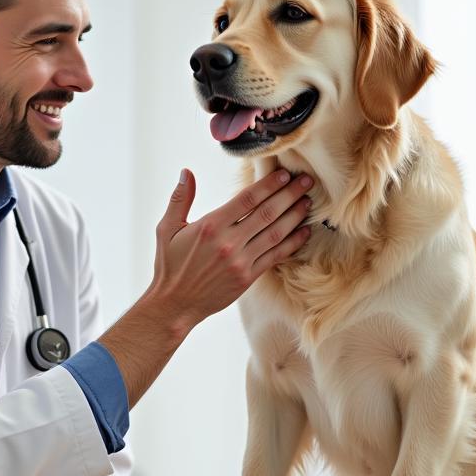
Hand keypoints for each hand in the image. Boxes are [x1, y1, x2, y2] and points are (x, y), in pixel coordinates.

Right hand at [148, 167, 312, 328]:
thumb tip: (186, 172)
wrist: (175, 303)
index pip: (247, 199)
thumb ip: (180, 199)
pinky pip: (276, 256)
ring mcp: (241, 261)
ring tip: (308, 202)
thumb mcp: (167, 229)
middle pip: (267, 212)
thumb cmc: (170, 265)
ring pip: (275, 233)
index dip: (269, 184)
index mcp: (211, 226)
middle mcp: (228, 242)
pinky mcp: (248, 277)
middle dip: (290, 194)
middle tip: (307, 181)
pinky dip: (292, 243)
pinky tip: (304, 231)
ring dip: (295, 216)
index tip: (285, 174)